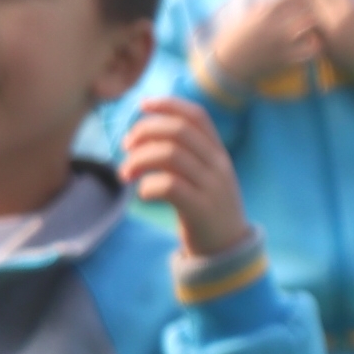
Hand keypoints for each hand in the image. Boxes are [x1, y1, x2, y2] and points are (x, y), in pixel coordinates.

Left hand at [122, 97, 251, 255]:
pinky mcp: (201, 210)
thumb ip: (184, 155)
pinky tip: (142, 194)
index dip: (168, 104)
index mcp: (218, 153)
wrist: (228, 249)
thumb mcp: (203, 176)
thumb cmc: (205, 208)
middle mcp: (218, 166)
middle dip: (145, 132)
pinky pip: (169, 186)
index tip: (142, 106)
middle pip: (178, 131)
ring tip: (126, 173)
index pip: (196, 116)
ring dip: (139, 159)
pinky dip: (148, 186)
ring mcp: (212, 187)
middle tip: (126, 147)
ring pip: (170, 155)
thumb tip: (143, 134)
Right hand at [203, 0, 320, 88]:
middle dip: (313, 9)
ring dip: (316, 27)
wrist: (229, 63)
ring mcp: (281, 43)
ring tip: (320, 27)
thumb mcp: (246, 16)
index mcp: (263, 13)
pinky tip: (316, 45)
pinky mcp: (285, 59)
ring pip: (309, 29)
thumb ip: (263, 7)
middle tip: (320, 11)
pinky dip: (315, 47)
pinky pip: (308, 52)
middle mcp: (274, 26)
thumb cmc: (235, 38)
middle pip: (304, 11)